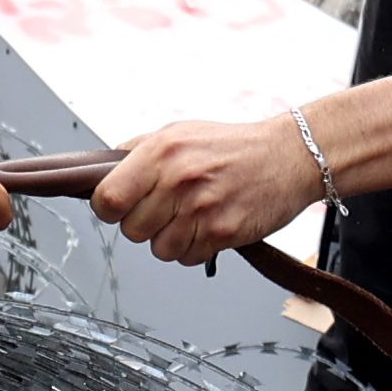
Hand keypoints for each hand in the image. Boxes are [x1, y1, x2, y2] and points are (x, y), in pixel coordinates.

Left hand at [91, 114, 319, 265]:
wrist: (288, 156)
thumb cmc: (233, 146)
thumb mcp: (179, 132)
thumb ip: (138, 151)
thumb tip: (103, 171)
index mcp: (160, 151)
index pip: (107, 199)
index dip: (109, 209)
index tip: (118, 207)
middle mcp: (178, 179)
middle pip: (131, 230)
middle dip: (143, 225)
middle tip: (165, 210)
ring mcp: (201, 208)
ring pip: (158, 250)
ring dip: (170, 240)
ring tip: (190, 217)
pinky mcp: (223, 232)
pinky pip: (187, 257)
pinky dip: (194, 248)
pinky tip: (208, 225)